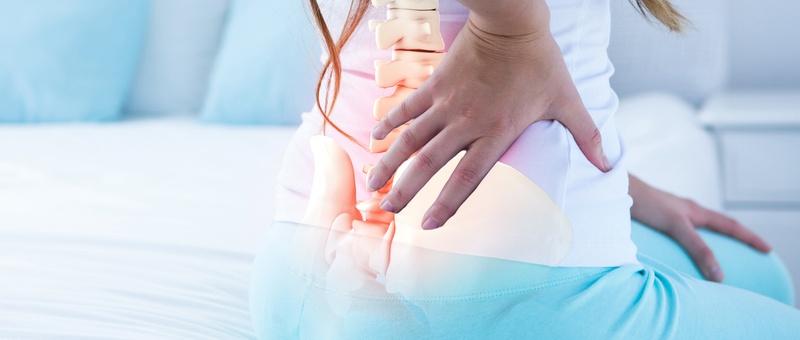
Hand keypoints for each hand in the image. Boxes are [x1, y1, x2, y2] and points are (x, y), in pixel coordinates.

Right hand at [367, 11, 608, 229]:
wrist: (512, 21)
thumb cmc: (540, 62)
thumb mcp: (567, 99)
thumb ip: (586, 134)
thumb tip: (611, 164)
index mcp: (496, 133)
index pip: (466, 178)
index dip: (446, 204)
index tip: (428, 226)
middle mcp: (466, 123)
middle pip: (428, 164)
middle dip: (405, 190)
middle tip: (385, 211)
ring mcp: (446, 104)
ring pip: (410, 139)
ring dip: (388, 162)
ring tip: (371, 184)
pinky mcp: (434, 84)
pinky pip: (406, 108)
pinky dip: (389, 122)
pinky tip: (373, 138)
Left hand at [629, 175, 770, 281]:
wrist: (618, 190)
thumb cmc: (647, 203)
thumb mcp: (677, 227)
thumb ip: (697, 248)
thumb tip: (719, 274)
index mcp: (696, 212)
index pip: (730, 226)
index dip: (749, 238)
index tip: (767, 249)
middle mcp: (687, 211)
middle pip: (719, 224)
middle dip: (736, 237)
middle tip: (752, 249)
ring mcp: (673, 213)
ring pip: (700, 227)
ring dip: (713, 237)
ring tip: (721, 250)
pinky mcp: (659, 217)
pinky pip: (682, 229)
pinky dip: (691, 238)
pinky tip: (683, 246)